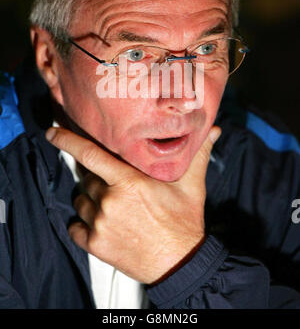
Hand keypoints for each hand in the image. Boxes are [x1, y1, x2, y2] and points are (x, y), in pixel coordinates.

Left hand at [46, 126, 220, 283]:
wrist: (180, 263)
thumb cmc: (184, 222)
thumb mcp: (191, 185)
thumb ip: (197, 154)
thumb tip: (213, 130)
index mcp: (130, 182)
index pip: (91, 155)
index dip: (68, 141)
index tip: (52, 133)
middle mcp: (110, 201)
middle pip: (88, 178)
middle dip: (98, 178)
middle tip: (116, 185)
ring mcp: (101, 224)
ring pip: (81, 201)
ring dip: (91, 200)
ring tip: (113, 206)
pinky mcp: (95, 245)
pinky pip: (76, 227)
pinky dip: (83, 224)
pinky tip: (101, 224)